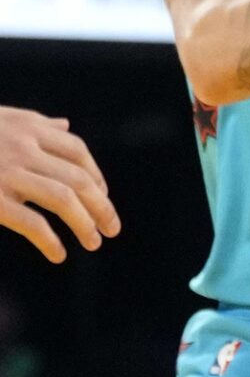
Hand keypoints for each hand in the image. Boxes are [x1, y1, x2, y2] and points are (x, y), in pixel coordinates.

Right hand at [0, 107, 117, 262]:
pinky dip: (50, 240)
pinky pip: (31, 221)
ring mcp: (6, 171)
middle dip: (102, 206)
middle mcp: (22, 146)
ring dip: (86, 223)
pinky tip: (58, 253)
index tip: (102, 196)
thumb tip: (64, 126)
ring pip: (64, 199)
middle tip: (112, 229)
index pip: (77, 151)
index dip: (95, 176)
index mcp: (27, 126)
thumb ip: (33, 123)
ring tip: (94, 242)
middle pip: (79, 178)